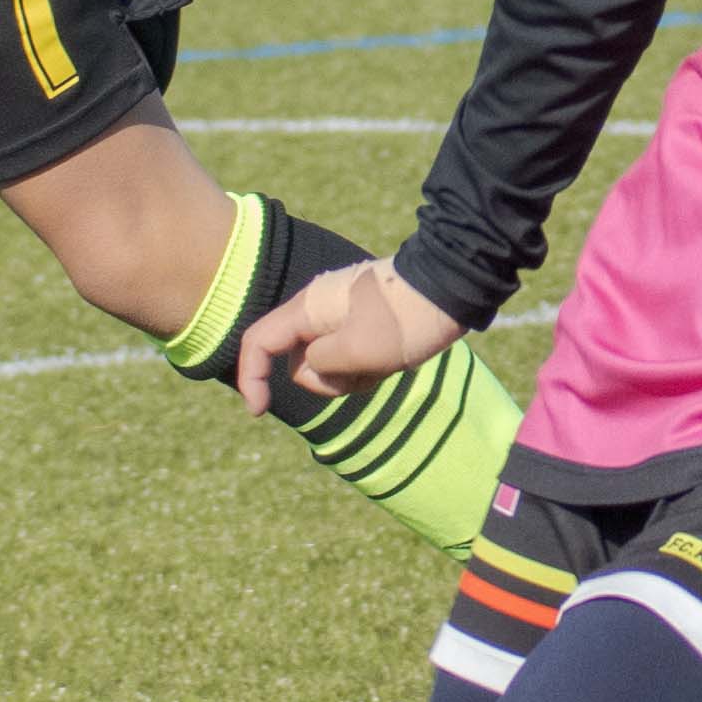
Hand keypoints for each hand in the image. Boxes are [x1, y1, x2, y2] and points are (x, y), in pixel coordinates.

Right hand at [226, 257, 460, 411]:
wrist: (451, 289)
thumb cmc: (403, 321)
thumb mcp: (355, 353)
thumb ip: (318, 366)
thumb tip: (312, 367)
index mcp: (307, 308)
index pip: (258, 341)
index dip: (251, 377)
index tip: (260, 412)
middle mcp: (317, 308)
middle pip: (298, 360)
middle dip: (326, 381)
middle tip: (365, 374)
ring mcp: (340, 314)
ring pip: (327, 363)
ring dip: (352, 376)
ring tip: (385, 363)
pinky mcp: (362, 322)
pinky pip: (350, 356)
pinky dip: (367, 367)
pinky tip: (393, 359)